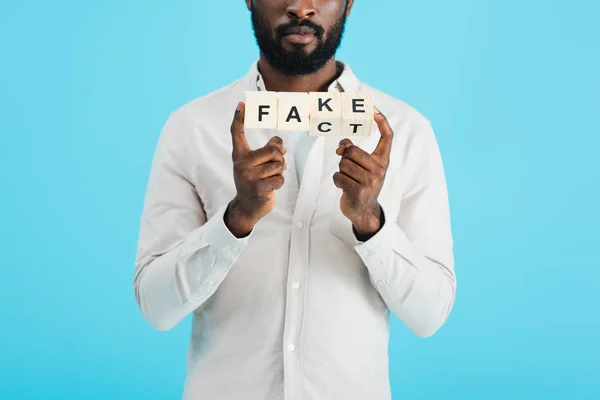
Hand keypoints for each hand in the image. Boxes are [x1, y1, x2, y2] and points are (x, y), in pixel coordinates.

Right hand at [226, 102, 286, 236]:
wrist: (247, 206)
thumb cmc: (255, 180)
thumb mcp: (257, 163)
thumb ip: (268, 148)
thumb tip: (279, 142)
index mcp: (239, 155)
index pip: (237, 133)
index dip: (239, 118)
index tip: (242, 104)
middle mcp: (241, 163)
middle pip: (273, 151)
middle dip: (280, 159)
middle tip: (274, 167)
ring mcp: (249, 177)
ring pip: (279, 165)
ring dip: (280, 172)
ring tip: (269, 178)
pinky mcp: (258, 189)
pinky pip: (279, 179)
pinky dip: (279, 183)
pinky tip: (270, 188)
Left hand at [333, 107, 392, 238]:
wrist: (364, 211)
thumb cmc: (361, 184)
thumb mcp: (362, 167)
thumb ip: (353, 152)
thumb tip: (342, 145)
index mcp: (382, 161)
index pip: (387, 137)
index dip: (382, 121)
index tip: (374, 109)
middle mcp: (379, 170)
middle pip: (351, 151)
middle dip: (344, 159)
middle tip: (350, 171)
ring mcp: (370, 181)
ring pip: (342, 164)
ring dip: (341, 172)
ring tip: (349, 181)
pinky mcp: (358, 191)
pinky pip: (338, 176)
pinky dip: (337, 181)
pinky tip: (345, 188)